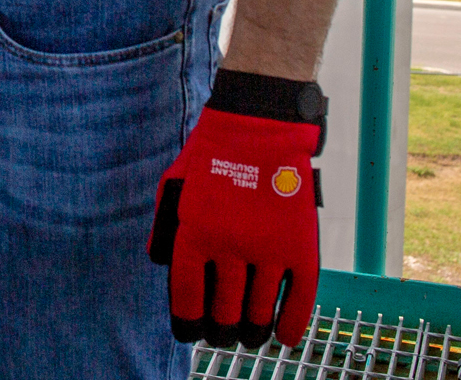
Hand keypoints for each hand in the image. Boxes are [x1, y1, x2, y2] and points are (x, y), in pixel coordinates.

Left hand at [149, 75, 322, 348]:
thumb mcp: (173, 185)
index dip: (188, 324)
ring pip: (260, 310)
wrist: (259, 124)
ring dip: (253, 330)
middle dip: (221, 330)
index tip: (191, 334)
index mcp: (193, 234)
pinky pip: (299, 297)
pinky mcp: (301, 245)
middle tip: (222, 336)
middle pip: (225, 311)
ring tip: (249, 338)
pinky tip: (284, 337)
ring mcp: (268, 248)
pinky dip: (292, 323)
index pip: (188, 298)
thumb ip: (165, 227)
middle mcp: (229, 247)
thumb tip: (159, 265)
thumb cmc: (211, 154)